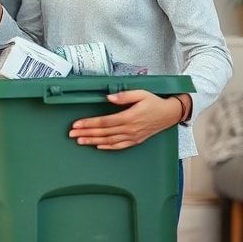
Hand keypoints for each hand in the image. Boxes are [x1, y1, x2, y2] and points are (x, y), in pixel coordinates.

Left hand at [68, 90, 183, 149]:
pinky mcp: (136, 140)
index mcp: (129, 117)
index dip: (89, 123)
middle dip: (86, 133)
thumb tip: (109, 97)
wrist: (170, 114)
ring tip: (80, 141)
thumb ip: (124, 95)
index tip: (77, 124)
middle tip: (72, 134)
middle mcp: (130, 129)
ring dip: (93, 141)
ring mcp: (133, 136)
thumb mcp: (141, 93)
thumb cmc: (154, 102)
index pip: (104, 122)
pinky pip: (120, 146)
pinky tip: (98, 146)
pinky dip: (108, 147)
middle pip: (104, 133)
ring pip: (109, 141)